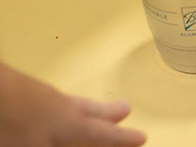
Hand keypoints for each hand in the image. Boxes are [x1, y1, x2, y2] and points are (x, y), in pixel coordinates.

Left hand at [0, 63, 145, 146]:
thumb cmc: (14, 123)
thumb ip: (68, 146)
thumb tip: (99, 139)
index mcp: (69, 125)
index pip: (102, 134)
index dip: (122, 138)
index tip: (142, 136)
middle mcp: (62, 109)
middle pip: (91, 113)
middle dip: (108, 115)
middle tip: (126, 109)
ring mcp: (43, 98)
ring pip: (75, 103)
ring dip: (92, 107)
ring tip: (103, 107)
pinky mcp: (26, 93)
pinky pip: (57, 100)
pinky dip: (68, 104)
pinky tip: (60, 105)